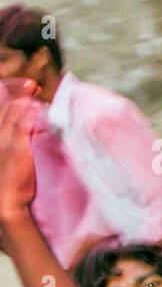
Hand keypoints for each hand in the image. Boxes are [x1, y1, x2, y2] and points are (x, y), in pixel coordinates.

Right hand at [0, 86, 40, 219]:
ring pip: (10, 113)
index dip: (12, 96)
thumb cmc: (12, 183)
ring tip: (34, 87)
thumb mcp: (12, 158)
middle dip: (17, 92)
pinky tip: (35, 105)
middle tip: (32, 84)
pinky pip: (19, 126)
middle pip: (4, 107)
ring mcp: (3, 141)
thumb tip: (34, 128)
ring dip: (23, 98)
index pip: (2, 110)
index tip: (26, 88)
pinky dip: (26, 113)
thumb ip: (20, 141)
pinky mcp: (13, 148)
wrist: (6, 202)